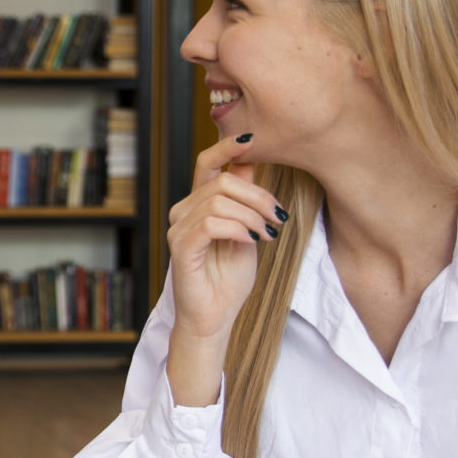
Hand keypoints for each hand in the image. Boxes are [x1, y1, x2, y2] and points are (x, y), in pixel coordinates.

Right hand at [165, 135, 284, 406]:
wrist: (215, 317)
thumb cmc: (228, 280)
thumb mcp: (246, 232)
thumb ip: (245, 202)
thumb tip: (250, 164)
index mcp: (198, 205)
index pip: (207, 163)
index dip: (227, 147)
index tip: (252, 140)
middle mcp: (184, 212)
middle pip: (222, 182)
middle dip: (258, 197)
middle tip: (278, 218)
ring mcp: (179, 229)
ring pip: (219, 201)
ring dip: (252, 217)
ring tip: (267, 235)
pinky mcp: (181, 248)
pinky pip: (212, 223)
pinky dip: (239, 229)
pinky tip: (253, 242)